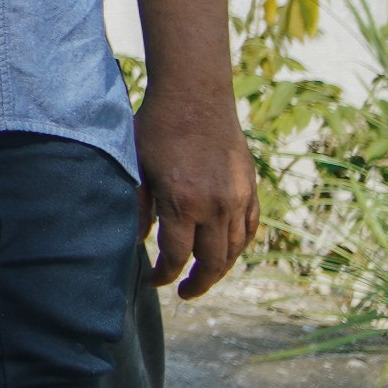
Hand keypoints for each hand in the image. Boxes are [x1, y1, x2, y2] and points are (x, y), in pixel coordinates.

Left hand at [134, 86, 259, 296]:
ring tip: (203, 277)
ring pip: (234, 250)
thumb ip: (138, 207)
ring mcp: (238, 199)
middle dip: (197, 283)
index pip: (176, 257)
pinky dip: (239, 246)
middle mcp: (216, 207)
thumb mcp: (136, 166)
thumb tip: (136, 240)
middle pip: (211, 262)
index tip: (153, 282)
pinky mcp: (251, 189)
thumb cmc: (156, 128)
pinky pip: (250, 229)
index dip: (164, 275)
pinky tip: (226, 252)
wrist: (195, 96)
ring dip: (219, 269)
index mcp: (183, 203)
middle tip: (183, 292)